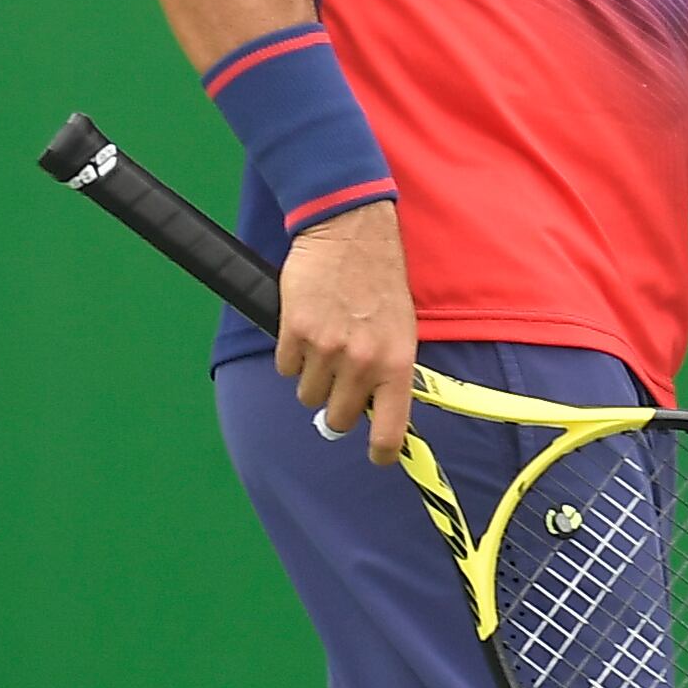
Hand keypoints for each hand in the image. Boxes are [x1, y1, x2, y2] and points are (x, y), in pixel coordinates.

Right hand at [278, 201, 418, 452]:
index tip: (377, 456)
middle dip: (336, 404)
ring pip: (308, 395)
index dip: (381, 451)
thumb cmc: (381, 279)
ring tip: (326, 340)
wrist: (350, 231)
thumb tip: (374, 411)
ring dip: (313, 376)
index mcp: (396, 361)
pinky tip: (306, 327)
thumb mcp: (401, 326)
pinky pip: (286, 368)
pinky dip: (292, 354)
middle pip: (338, 418)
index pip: (390, 430)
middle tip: (340, 377)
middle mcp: (362, 361)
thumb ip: (389, 370)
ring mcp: (326, 348)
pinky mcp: (295, 332)